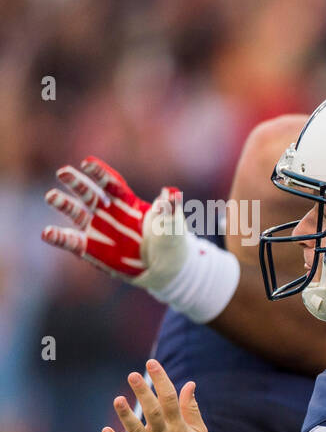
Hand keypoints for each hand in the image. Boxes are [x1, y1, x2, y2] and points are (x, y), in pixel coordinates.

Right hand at [43, 156, 188, 289]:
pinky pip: (73, 242)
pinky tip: (47, 233)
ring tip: (52, 196)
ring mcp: (99, 230)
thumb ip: (169, 208)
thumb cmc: (171, 241)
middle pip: (90, 194)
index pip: (111, 184)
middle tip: (63, 172)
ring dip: (64, 204)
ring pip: (77, 213)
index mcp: (127, 202)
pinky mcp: (92, 249)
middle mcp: (109, 212)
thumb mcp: (172, 224)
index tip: (86, 163)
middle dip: (77, 183)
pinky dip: (60, 238)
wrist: (168, 268)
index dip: (99, 173)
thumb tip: (172, 193)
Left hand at [101, 359, 209, 431]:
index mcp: (178, 428)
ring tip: (118, 399)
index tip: (152, 363)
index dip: (161, 380)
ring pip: (137, 431)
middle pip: (154, 411)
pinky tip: (105, 430)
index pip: (171, 399)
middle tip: (133, 375)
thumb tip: (190, 384)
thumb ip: (191, 409)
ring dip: (127, 415)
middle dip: (144, 393)